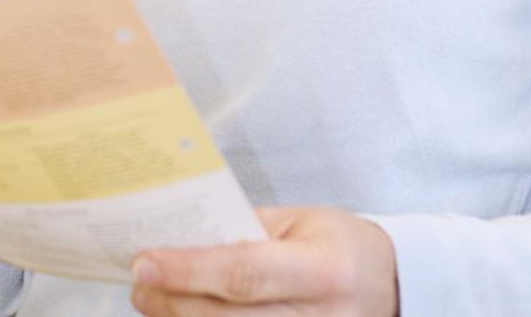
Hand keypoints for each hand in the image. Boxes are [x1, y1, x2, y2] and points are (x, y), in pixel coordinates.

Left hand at [131, 205, 398, 316]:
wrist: (391, 286)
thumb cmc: (338, 244)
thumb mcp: (298, 222)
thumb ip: (244, 230)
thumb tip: (181, 238)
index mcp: (323, 270)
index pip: (245, 272)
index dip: (189, 269)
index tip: (145, 261)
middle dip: (174, 301)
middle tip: (139, 281)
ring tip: (151, 300)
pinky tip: (184, 315)